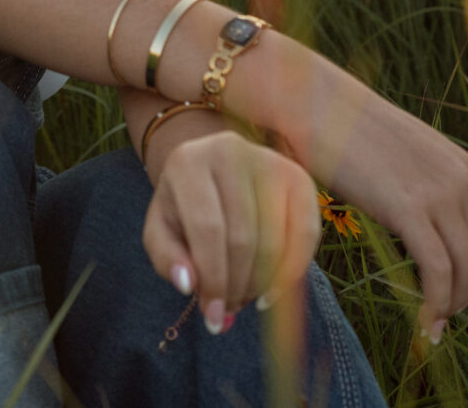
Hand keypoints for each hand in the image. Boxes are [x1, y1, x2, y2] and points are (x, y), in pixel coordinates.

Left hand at [141, 129, 320, 333]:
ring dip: (261, 283)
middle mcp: (230, 150)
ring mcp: (268, 160)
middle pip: (243, 236)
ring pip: (275, 238)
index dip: (213, 278)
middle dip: (237, 285)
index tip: (213, 317)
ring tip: (244, 299)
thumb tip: (188, 284)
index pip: (207, 228)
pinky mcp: (298, 176)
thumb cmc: (183, 206)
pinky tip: (273, 291)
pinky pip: (306, 232)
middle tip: (229, 310)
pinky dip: (293, 270)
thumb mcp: (161, 230)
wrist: (210, 168)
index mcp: (187, 161)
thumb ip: (166, 258)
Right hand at [269, 46, 467, 343]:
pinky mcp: (409, 207)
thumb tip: (420, 228)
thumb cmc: (345, 131)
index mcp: (464, 168)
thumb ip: (421, 188)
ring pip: (467, 270)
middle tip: (439, 316)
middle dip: (466, 295)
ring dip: (452, 305)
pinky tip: (424, 324)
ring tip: (431, 324)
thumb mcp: (400, 158)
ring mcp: (439, 192)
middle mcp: (462, 179)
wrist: (315, 103)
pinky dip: (435, 304)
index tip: (452, 294)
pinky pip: (437, 270)